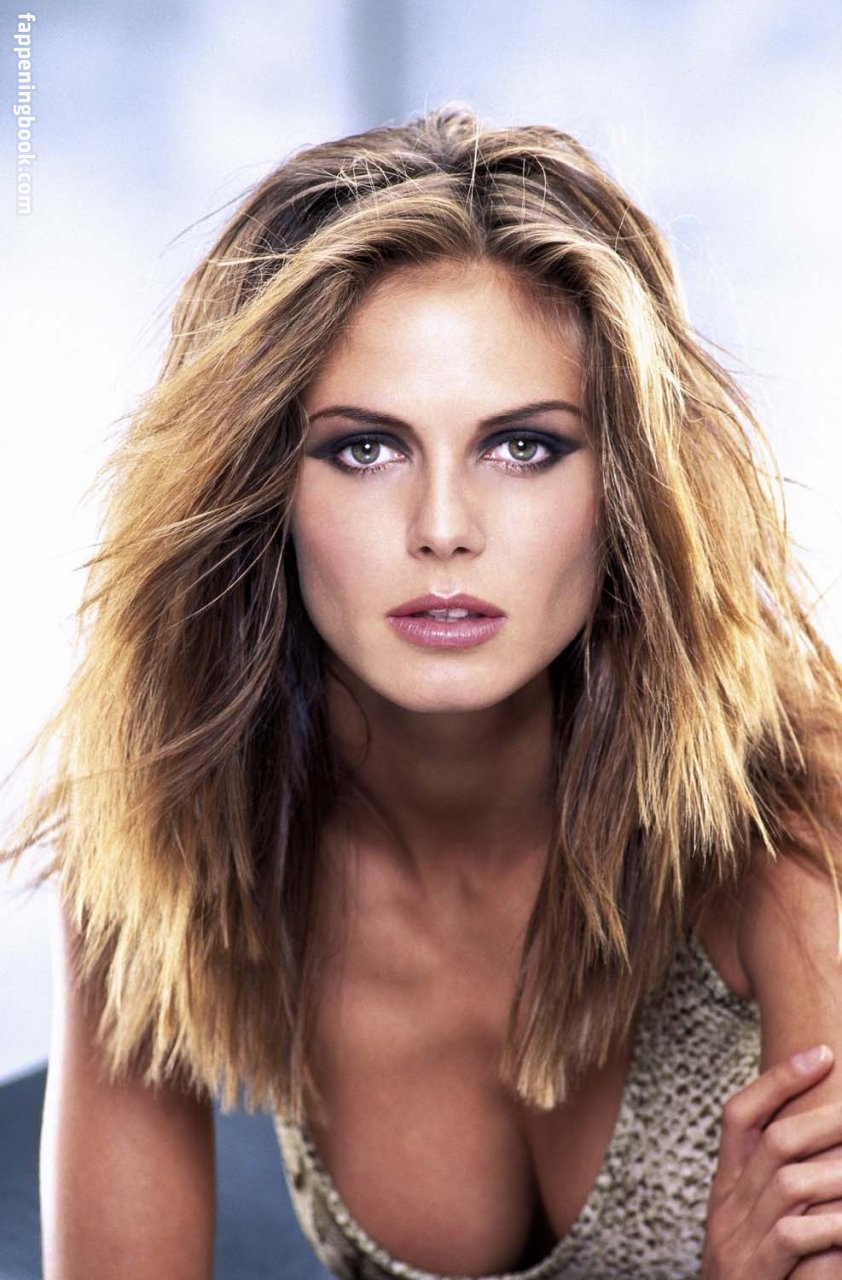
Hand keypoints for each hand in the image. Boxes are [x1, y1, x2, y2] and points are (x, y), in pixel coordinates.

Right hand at [702, 1045, 841, 1277]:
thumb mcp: (759, 1228)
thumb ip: (782, 1190)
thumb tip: (830, 1148)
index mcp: (725, 1189)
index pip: (739, 1117)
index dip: (778, 1081)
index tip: (822, 1054)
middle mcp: (727, 1210)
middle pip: (773, 1145)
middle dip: (825, 1120)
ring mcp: (740, 1247)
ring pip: (790, 1188)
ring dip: (839, 1173)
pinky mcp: (758, 1279)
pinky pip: (799, 1241)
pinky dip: (835, 1228)